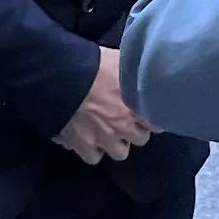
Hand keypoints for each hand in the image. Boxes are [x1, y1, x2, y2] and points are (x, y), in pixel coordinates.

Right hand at [53, 46, 156, 164]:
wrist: (60, 77)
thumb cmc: (91, 65)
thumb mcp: (119, 60)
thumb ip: (134, 71)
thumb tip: (141, 69)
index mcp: (136, 106)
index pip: (157, 123)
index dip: (152, 118)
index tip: (147, 114)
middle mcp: (123, 126)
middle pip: (140, 140)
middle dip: (134, 131)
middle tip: (127, 121)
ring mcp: (103, 139)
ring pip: (119, 153)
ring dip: (116, 144)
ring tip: (109, 133)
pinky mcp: (82, 145)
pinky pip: (93, 157)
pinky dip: (92, 150)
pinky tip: (89, 139)